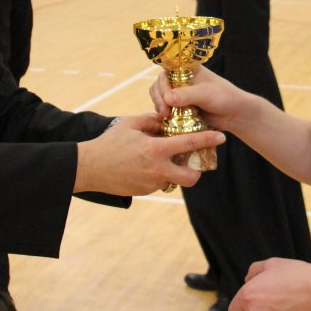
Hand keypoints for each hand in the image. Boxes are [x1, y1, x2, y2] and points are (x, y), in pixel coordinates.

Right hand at [75, 113, 222, 194]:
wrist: (89, 168)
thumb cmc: (109, 143)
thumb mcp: (130, 124)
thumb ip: (151, 120)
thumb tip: (165, 118)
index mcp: (155, 149)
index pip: (189, 144)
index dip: (207, 140)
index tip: (222, 137)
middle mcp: (157, 169)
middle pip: (191, 177)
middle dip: (197, 171)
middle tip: (193, 161)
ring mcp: (151, 183)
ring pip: (174, 180)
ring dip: (174, 172)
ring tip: (163, 160)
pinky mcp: (143, 191)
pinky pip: (158, 183)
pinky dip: (158, 175)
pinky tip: (147, 166)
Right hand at [148, 65, 246, 131]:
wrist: (234, 114)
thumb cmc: (224, 97)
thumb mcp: (206, 94)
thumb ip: (187, 95)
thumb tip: (167, 98)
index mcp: (186, 69)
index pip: (166, 71)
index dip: (163, 84)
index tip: (166, 98)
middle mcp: (180, 79)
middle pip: (159, 85)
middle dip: (159, 98)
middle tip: (164, 112)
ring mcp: (178, 94)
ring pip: (159, 97)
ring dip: (159, 106)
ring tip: (165, 117)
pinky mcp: (178, 107)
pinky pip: (165, 109)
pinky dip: (163, 114)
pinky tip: (166, 121)